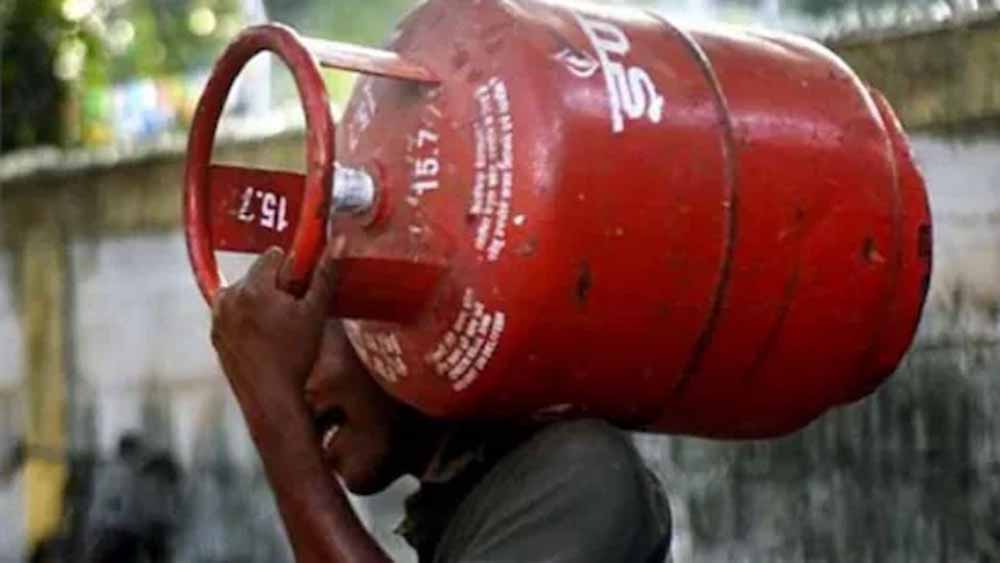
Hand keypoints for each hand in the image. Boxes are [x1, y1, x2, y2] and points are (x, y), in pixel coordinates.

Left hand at [210, 240, 341, 411]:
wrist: (270, 398)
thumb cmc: (294, 357)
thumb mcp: (315, 313)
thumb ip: (325, 276)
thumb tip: (338, 243)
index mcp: (253, 288)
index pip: (274, 256)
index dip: (292, 271)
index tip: (301, 291)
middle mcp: (228, 297)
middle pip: (258, 274)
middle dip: (275, 286)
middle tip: (293, 313)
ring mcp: (218, 316)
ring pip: (245, 292)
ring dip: (260, 301)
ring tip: (278, 329)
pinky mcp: (215, 333)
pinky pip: (234, 312)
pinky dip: (247, 318)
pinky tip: (264, 339)